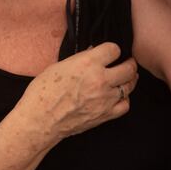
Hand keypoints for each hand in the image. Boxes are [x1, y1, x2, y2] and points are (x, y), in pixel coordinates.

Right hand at [21, 43, 137, 140]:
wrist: (40, 119)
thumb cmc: (43, 91)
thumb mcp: (59, 66)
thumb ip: (81, 59)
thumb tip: (93, 53)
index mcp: (88, 63)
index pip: (114, 49)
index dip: (112, 50)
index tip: (110, 52)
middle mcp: (101, 80)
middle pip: (128, 68)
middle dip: (129, 63)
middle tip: (127, 62)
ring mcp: (105, 99)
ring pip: (130, 86)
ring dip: (129, 80)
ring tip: (126, 77)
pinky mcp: (105, 115)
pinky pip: (125, 105)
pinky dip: (124, 99)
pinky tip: (118, 97)